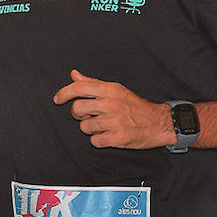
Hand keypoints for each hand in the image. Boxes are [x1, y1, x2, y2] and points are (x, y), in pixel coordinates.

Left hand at [51, 69, 171, 148]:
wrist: (159, 122)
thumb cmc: (135, 107)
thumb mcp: (116, 90)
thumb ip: (93, 83)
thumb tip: (74, 75)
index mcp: (111, 89)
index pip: (80, 87)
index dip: (64, 93)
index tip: (57, 99)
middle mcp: (112, 103)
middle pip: (77, 108)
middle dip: (78, 114)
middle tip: (88, 115)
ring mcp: (115, 121)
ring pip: (85, 126)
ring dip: (90, 128)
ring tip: (103, 125)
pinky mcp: (118, 138)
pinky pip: (95, 141)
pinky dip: (99, 140)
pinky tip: (108, 135)